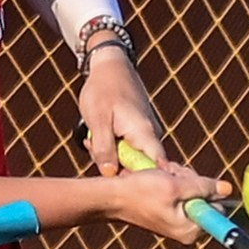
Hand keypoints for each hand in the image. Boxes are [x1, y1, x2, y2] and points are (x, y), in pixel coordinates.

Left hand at [77, 53, 163, 175]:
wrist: (110, 65)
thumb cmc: (103, 89)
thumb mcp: (97, 119)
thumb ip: (103, 148)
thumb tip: (109, 174)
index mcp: (144, 134)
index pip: (156, 168)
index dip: (142, 182)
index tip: (120, 183)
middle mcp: (151, 136)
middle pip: (138, 168)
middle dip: (114, 166)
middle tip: (94, 149)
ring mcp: (146, 134)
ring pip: (129, 158)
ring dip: (109, 154)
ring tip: (92, 138)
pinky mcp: (139, 132)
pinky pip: (127, 148)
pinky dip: (111, 145)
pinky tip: (98, 135)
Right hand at [105, 164, 230, 243]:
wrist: (112, 196)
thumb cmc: (140, 192)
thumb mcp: (176, 185)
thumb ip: (204, 187)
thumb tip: (228, 189)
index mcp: (190, 230)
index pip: (217, 208)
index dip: (207, 189)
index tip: (187, 181)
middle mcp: (186, 230)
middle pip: (206, 198)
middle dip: (191, 181)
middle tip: (171, 176)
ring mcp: (178, 221)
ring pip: (193, 192)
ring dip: (181, 178)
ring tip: (162, 176)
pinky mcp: (170, 213)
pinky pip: (181, 193)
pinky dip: (174, 182)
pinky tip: (160, 178)